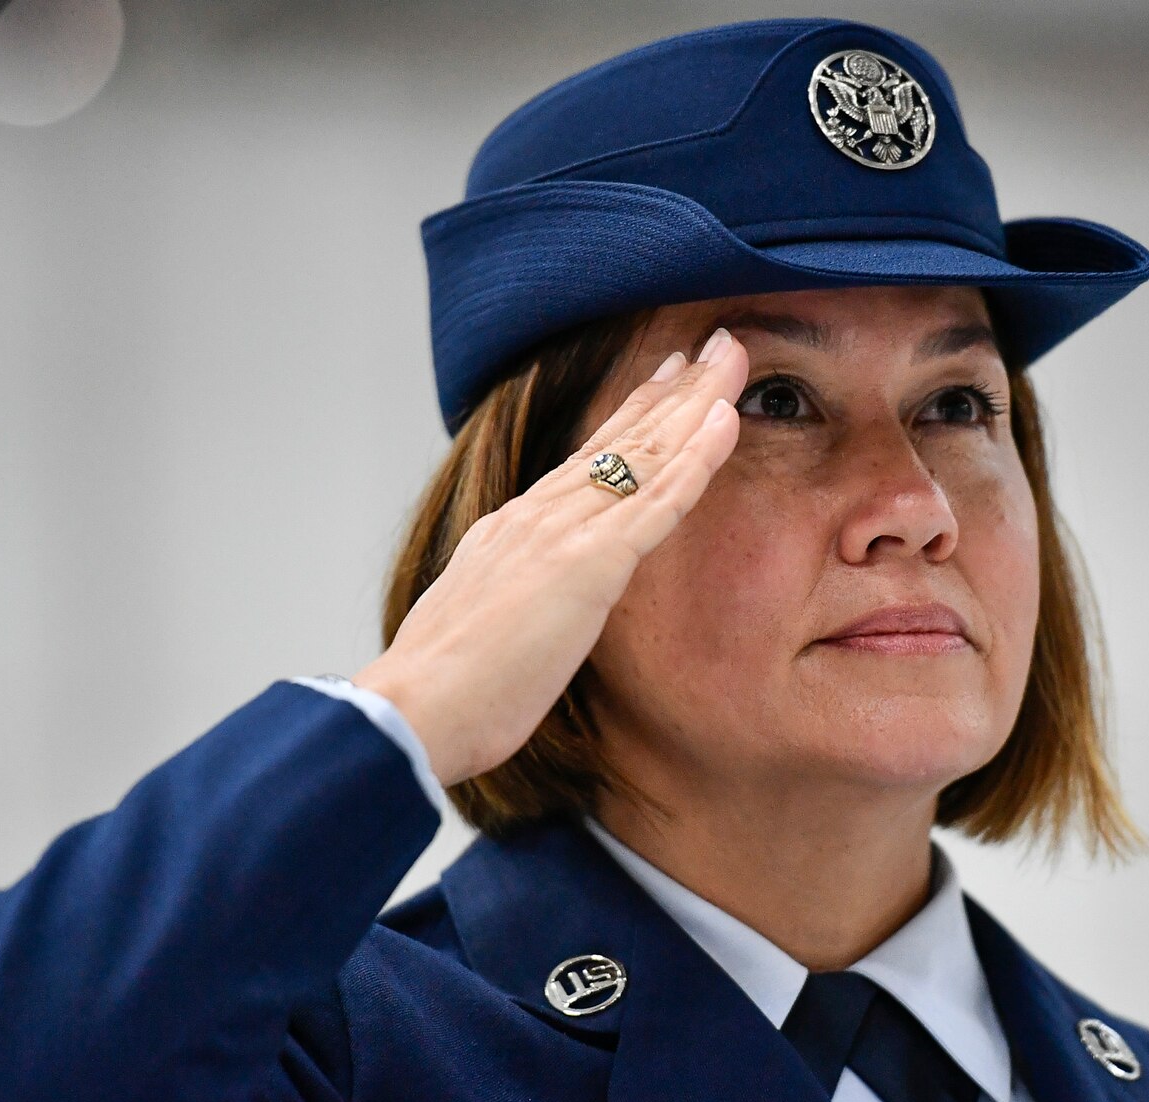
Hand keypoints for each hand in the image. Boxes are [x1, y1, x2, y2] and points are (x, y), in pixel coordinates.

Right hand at [354, 329, 748, 788]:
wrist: (415, 710)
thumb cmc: (444, 693)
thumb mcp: (482, 626)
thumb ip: (511, 601)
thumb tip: (525, 606)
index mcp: (512, 530)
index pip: (586, 461)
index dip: (632, 416)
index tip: (665, 379)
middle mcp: (537, 516)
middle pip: (620, 439)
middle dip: (673, 389)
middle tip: (717, 345)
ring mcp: (563, 534)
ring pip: (645, 454)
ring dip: (694, 402)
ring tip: (733, 358)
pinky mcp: (590, 566)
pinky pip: (658, 502)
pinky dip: (696, 458)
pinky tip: (725, 420)